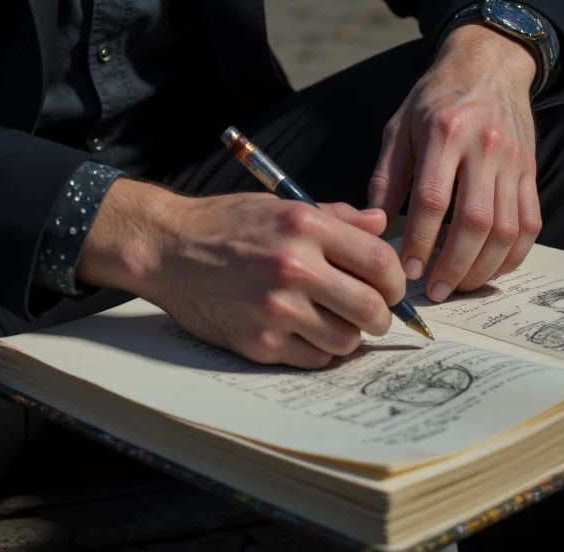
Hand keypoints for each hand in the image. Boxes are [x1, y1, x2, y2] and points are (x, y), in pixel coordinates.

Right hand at [77, 178, 405, 367]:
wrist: (169, 248)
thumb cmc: (226, 224)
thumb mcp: (282, 205)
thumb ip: (337, 216)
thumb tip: (380, 224)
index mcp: (305, 225)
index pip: (380, 262)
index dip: (395, 280)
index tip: (389, 287)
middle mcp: (294, 266)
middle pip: (371, 309)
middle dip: (379, 315)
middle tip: (370, 312)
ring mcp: (276, 308)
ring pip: (346, 341)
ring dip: (347, 334)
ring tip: (328, 318)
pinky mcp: (260, 343)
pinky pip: (315, 359)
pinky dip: (317, 349)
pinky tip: (302, 329)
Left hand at [368, 24, 540, 301]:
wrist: (488, 65)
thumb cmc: (434, 98)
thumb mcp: (399, 126)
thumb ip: (386, 176)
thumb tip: (373, 225)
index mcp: (444, 132)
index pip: (432, 199)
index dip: (418, 241)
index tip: (404, 271)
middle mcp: (484, 146)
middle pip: (474, 221)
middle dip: (453, 265)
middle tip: (434, 291)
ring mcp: (513, 160)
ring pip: (506, 229)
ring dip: (482, 268)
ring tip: (458, 286)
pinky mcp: (531, 171)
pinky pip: (530, 224)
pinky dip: (512, 255)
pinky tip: (489, 269)